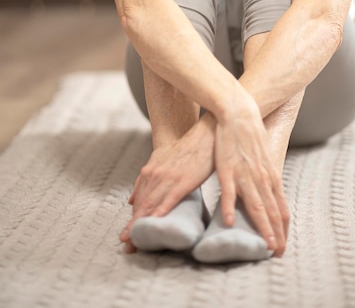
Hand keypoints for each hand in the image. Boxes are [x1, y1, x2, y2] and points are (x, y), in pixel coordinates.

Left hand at [119, 113, 215, 251]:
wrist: (203, 135)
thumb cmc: (185, 148)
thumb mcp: (159, 159)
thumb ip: (144, 179)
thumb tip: (130, 200)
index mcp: (149, 171)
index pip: (138, 200)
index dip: (132, 220)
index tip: (124, 237)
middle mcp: (155, 175)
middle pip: (142, 206)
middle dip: (133, 227)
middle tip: (126, 246)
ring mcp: (168, 178)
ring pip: (151, 205)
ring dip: (142, 225)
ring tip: (135, 243)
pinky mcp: (182, 181)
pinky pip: (168, 200)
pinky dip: (160, 213)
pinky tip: (155, 224)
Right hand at [215, 103, 288, 255]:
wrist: (239, 113)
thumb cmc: (251, 134)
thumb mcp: (264, 157)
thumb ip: (266, 176)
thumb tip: (270, 191)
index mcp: (271, 176)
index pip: (281, 209)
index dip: (283, 229)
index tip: (283, 245)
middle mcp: (262, 178)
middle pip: (272, 212)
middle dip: (276, 235)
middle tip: (278, 253)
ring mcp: (245, 174)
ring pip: (256, 206)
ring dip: (262, 228)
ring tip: (265, 246)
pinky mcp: (227, 169)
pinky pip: (229, 192)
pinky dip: (229, 208)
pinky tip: (229, 223)